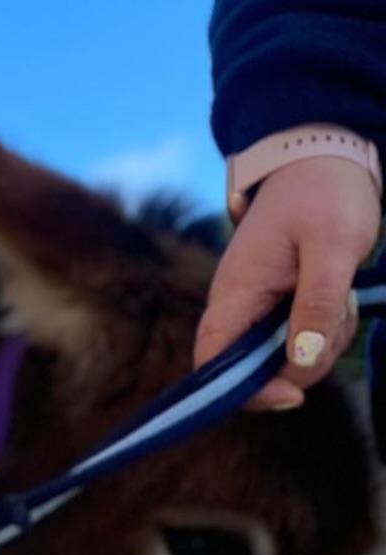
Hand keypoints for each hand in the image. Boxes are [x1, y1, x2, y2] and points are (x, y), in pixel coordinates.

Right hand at [195, 154, 380, 407]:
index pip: (213, 362)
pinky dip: (328, 330)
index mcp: (235, 293)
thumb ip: (317, 304)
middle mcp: (239, 306)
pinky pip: (302, 339)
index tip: (292, 393)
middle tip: (338, 316)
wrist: (323, 160)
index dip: (244, 391)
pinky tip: (339, 294)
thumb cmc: (324, 196)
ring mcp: (259, 308)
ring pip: (288, 358)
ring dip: (324, 342)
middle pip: (259, 370)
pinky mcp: (279, 306)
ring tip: (342, 294)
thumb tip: (301, 360)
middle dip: (305, 361)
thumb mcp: (332, 248)